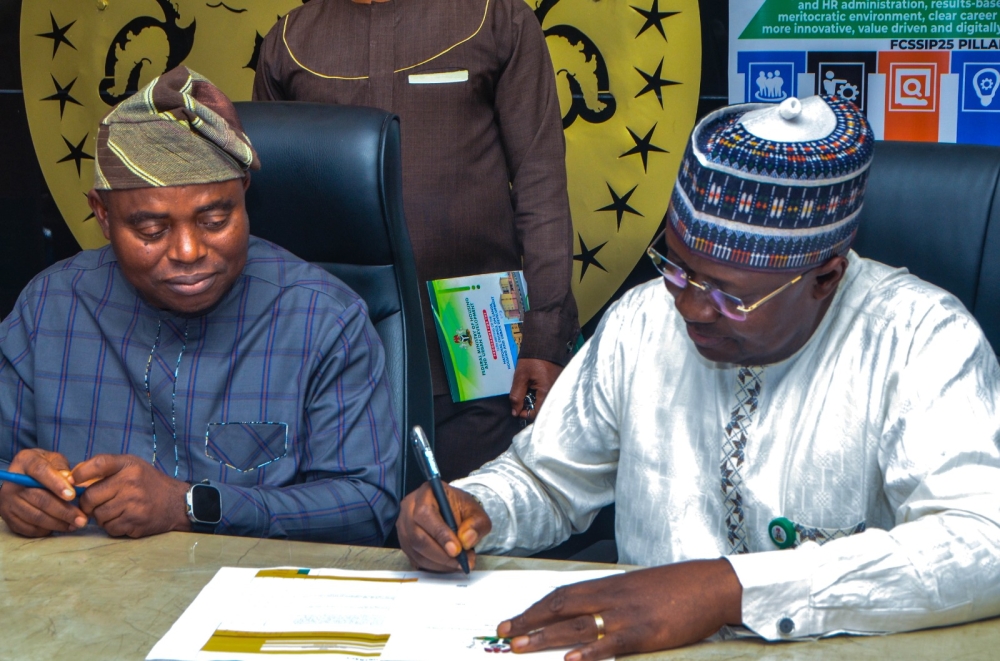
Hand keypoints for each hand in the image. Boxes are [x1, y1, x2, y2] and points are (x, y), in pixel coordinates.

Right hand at [0, 449, 87, 536]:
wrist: (25, 476)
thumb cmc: (47, 466)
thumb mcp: (56, 460)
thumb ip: (63, 469)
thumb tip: (71, 482)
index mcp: (25, 461)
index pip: (40, 471)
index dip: (56, 484)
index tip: (72, 495)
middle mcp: (12, 482)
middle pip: (39, 498)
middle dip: (64, 511)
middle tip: (82, 519)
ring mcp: (7, 501)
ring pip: (35, 516)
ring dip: (58, 523)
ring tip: (76, 525)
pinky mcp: (7, 516)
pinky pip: (28, 528)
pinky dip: (46, 530)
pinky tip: (61, 527)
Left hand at [71, 454, 190, 537]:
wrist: (176, 502)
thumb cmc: (148, 483)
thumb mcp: (131, 466)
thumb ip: (104, 469)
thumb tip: (70, 478)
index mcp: (129, 466)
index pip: (99, 464)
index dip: (80, 473)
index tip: (72, 481)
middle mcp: (132, 483)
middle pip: (90, 497)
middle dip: (88, 504)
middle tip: (96, 504)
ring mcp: (134, 504)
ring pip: (98, 516)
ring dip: (101, 517)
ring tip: (115, 511)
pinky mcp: (136, 522)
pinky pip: (110, 528)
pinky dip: (113, 527)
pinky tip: (124, 519)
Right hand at [396, 482, 491, 571]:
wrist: (452, 511)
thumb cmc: (460, 508)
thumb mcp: (476, 511)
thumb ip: (476, 524)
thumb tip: (466, 540)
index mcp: (426, 493)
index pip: (426, 514)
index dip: (440, 534)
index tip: (457, 550)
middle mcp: (409, 508)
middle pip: (417, 536)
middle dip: (441, 554)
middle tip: (461, 561)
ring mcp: (404, 526)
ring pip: (415, 551)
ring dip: (438, 562)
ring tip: (459, 563)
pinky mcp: (405, 542)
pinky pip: (415, 559)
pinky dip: (433, 566)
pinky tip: (448, 564)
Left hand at [498, 559, 742, 659]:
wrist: (710, 584)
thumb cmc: (676, 587)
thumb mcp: (635, 587)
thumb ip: (610, 599)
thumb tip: (586, 614)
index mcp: (607, 585)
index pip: (561, 595)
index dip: (534, 608)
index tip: (513, 619)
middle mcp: (610, 597)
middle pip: (560, 608)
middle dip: (528, 622)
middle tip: (503, 635)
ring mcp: (626, 615)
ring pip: (577, 626)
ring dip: (545, 637)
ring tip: (520, 646)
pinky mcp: (645, 632)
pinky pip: (612, 644)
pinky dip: (590, 653)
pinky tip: (571, 660)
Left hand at [510, 358, 562, 420]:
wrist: (544, 344)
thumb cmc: (532, 360)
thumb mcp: (520, 378)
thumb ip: (517, 396)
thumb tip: (515, 412)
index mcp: (546, 392)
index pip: (537, 413)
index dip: (525, 413)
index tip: (517, 408)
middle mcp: (555, 392)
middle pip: (541, 408)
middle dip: (529, 406)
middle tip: (521, 398)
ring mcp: (558, 388)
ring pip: (544, 402)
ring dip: (534, 400)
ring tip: (526, 391)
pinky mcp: (558, 383)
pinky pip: (548, 395)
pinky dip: (539, 394)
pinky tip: (533, 386)